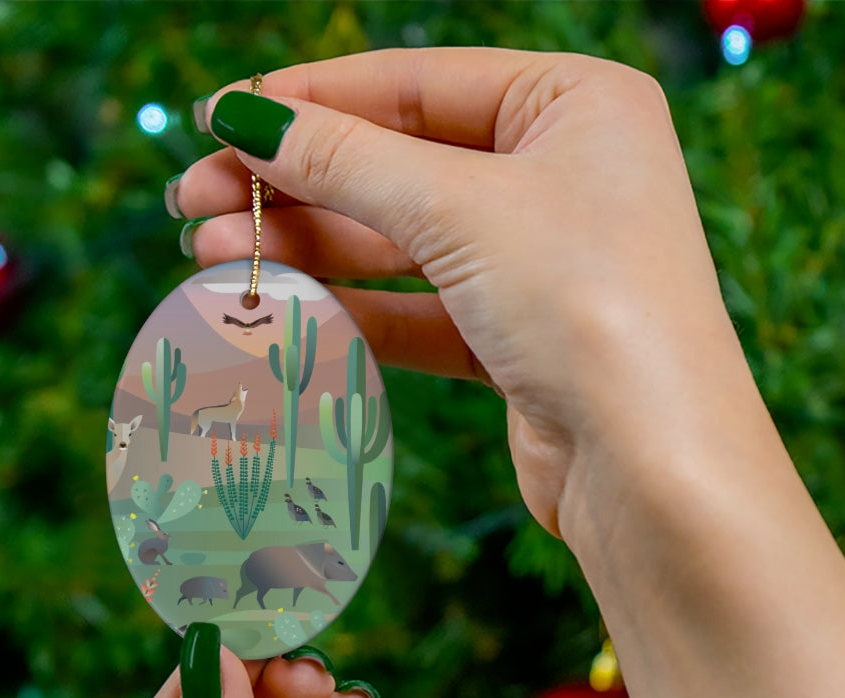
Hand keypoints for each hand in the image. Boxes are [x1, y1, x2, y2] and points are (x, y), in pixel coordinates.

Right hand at [173, 47, 747, 542]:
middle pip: (401, 164)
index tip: (216, 119)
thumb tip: (244, 117)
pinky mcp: (522, 341)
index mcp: (577, 103)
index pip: (417, 83)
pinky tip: (281, 307)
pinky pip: (422, 310)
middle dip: (295, 183)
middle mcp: (566, 175)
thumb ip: (346, 161)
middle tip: (192, 201)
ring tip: (210, 256)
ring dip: (309, 249)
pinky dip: (353, 310)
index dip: (310, 101)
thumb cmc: (586, 305)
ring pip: (404, 243)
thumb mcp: (459, 209)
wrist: (652, 467)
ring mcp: (544, 262)